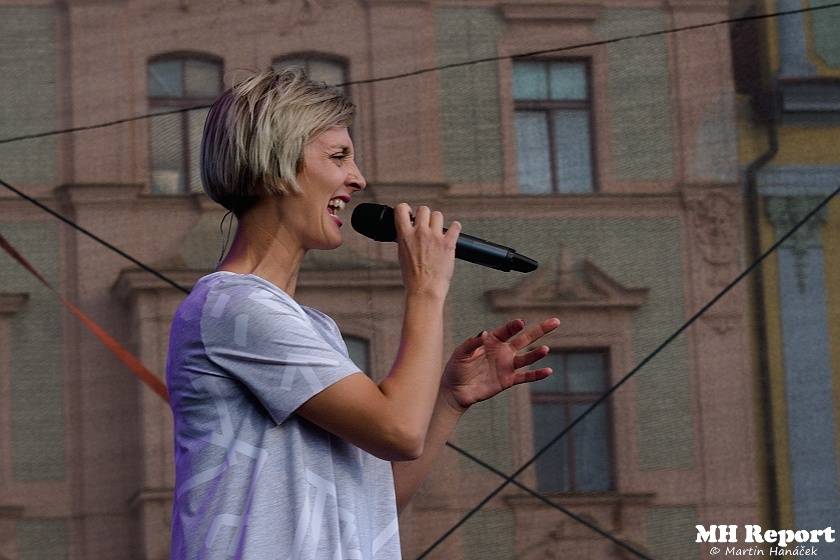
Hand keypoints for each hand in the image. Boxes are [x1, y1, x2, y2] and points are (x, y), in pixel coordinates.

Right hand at [394, 203, 460, 298]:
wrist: (424, 290)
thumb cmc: (413, 278)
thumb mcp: (402, 255)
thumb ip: (406, 240)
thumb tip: (408, 233)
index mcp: (405, 236)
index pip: (401, 209)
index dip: (406, 209)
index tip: (410, 214)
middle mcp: (420, 233)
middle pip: (424, 209)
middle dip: (425, 215)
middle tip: (427, 224)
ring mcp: (435, 237)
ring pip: (438, 215)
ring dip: (438, 221)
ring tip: (439, 230)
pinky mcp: (448, 243)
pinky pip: (455, 226)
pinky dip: (455, 227)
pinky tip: (453, 231)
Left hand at [441, 317, 560, 411]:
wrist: (456, 390)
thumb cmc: (456, 368)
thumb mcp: (460, 353)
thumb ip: (471, 343)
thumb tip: (483, 333)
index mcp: (491, 341)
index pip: (506, 331)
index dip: (514, 326)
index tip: (521, 322)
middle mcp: (503, 351)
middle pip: (525, 339)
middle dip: (540, 330)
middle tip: (555, 322)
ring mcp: (507, 365)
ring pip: (527, 358)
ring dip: (537, 354)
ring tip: (546, 349)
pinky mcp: (508, 380)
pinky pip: (525, 377)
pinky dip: (537, 375)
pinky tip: (548, 371)